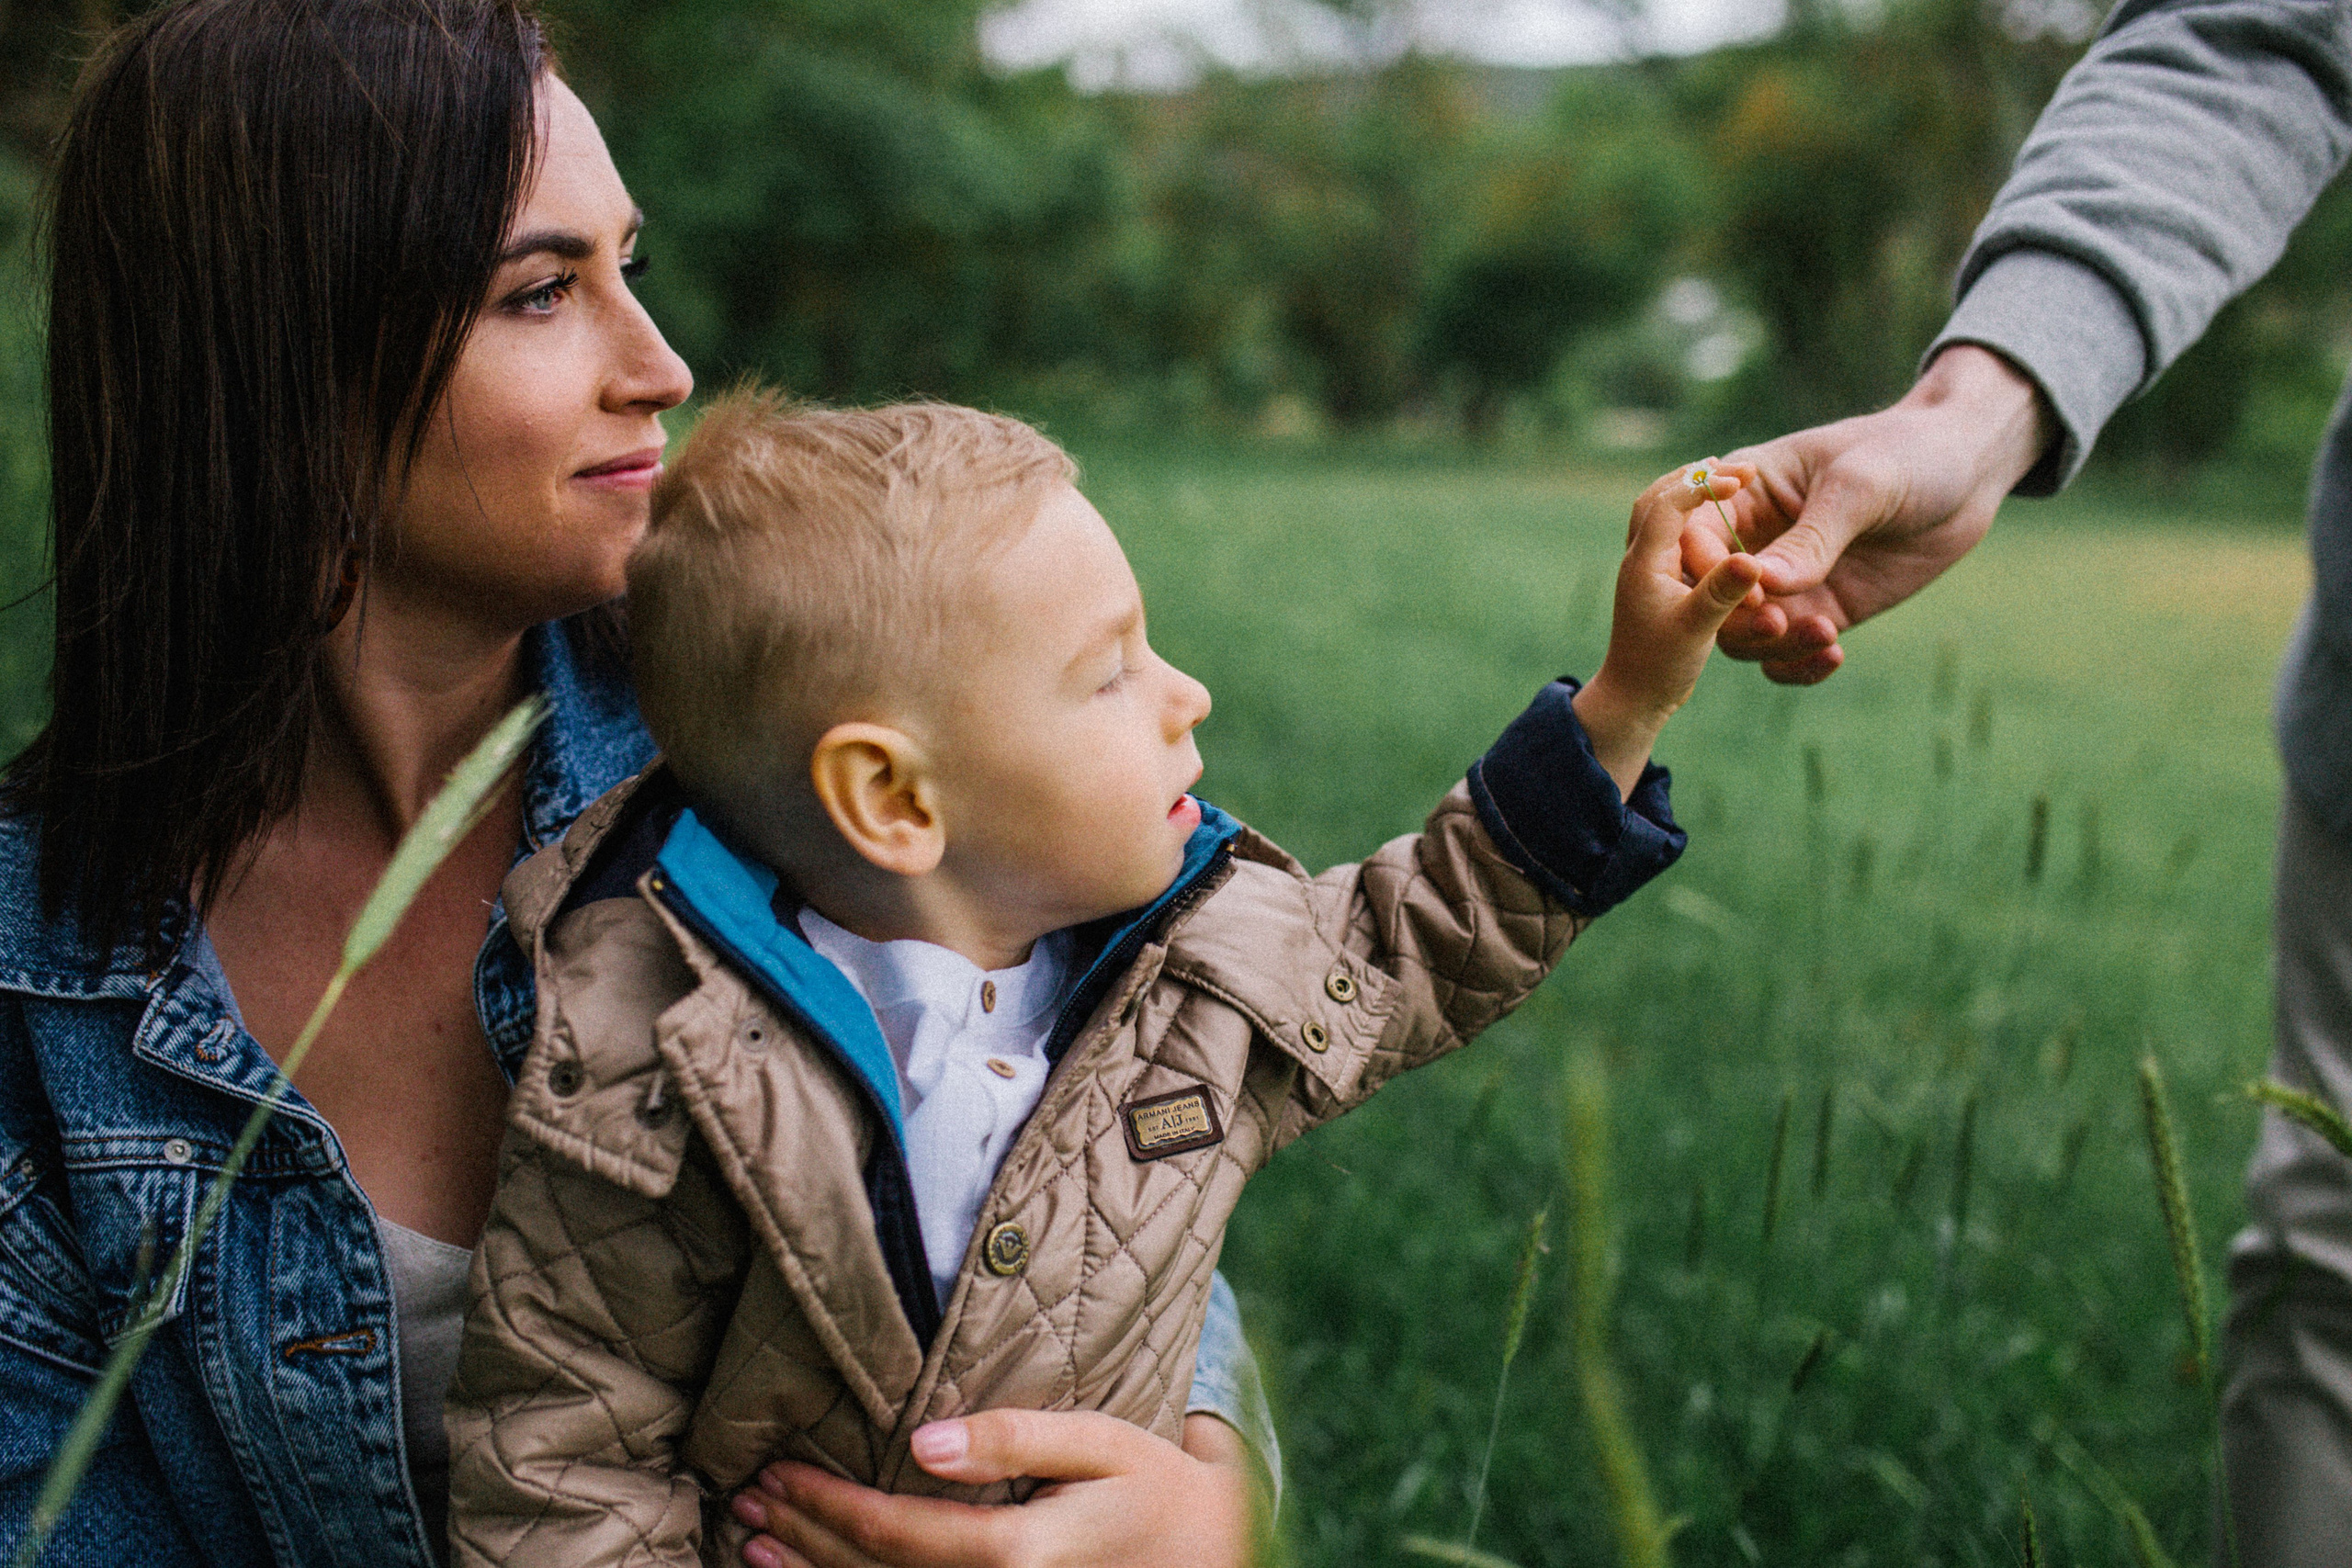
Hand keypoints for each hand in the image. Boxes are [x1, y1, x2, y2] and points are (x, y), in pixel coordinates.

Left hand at [732, 1411, 1255, 1567]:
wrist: (1205, 1553)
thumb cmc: (1151, 1487)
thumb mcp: (1098, 1443)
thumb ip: (1013, 1439)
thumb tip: (923, 1442)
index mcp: (1021, 1555)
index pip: (898, 1534)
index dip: (830, 1506)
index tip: (776, 1473)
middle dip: (807, 1536)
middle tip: (746, 1498)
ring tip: (756, 1542)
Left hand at [1571, 461, 1766, 797]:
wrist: (1631, 701)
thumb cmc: (1659, 668)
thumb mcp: (1696, 630)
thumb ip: (1722, 594)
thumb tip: (1752, 563)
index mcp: (1644, 563)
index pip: (1669, 504)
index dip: (1705, 485)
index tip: (1744, 475)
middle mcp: (1639, 560)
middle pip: (1656, 499)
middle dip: (1692, 478)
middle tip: (1730, 465)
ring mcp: (1645, 571)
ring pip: (1659, 516)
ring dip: (1688, 494)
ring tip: (1723, 480)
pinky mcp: (1656, 584)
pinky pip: (1669, 535)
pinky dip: (1691, 518)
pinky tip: (1718, 520)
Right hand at [1684, 344, 2053, 684]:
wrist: (1969, 471)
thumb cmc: (1908, 452)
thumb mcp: (1860, 485)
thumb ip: (1812, 538)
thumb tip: (1766, 586)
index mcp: (1745, 493)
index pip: (1696, 538)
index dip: (1711, 571)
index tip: (1752, 590)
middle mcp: (1755, 541)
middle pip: (1711, 596)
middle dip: (1735, 618)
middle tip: (1777, 625)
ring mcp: (1787, 580)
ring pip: (1744, 633)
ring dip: (1772, 645)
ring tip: (1822, 634)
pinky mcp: (1820, 609)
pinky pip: (1787, 652)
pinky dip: (1798, 664)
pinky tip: (1835, 654)